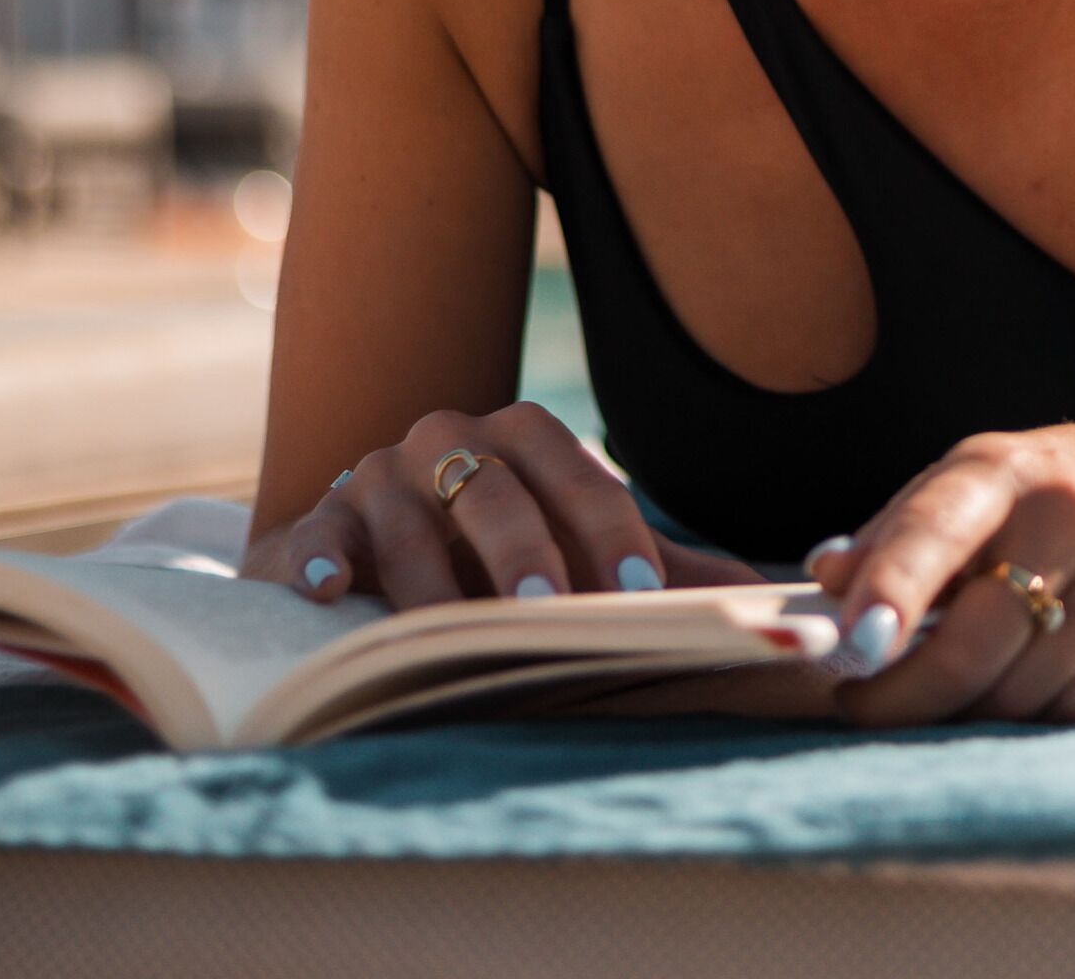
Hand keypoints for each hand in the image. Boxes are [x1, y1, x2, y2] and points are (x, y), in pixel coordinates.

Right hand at [245, 402, 758, 606]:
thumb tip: (762, 602)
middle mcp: (446, 441)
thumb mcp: (577, 559)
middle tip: (551, 611)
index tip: (641, 594)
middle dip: (525, 550)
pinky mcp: (313, 522)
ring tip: (456, 633)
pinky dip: (318, 556)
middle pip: (493, 489)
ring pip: (406, 520)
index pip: (578, 477)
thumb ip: (661, 574)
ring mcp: (374, 476)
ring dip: (432, 580)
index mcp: (523, 440)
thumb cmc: (496, 561)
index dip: (612, 531)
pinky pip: (316, 532)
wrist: (372, 558)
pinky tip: (327, 589)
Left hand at [810, 424, 1074, 725]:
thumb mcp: (974, 488)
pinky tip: (1029, 691)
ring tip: (957, 691)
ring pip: (1029, 690)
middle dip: (909, 694)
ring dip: (974, 711)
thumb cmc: (1051, 500)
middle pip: (980, 640)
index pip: (938, 527)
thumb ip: (898, 532)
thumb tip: (826, 577)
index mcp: (1007, 469)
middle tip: (864, 706)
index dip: (895, 586)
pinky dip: (1042, 719)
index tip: (856, 644)